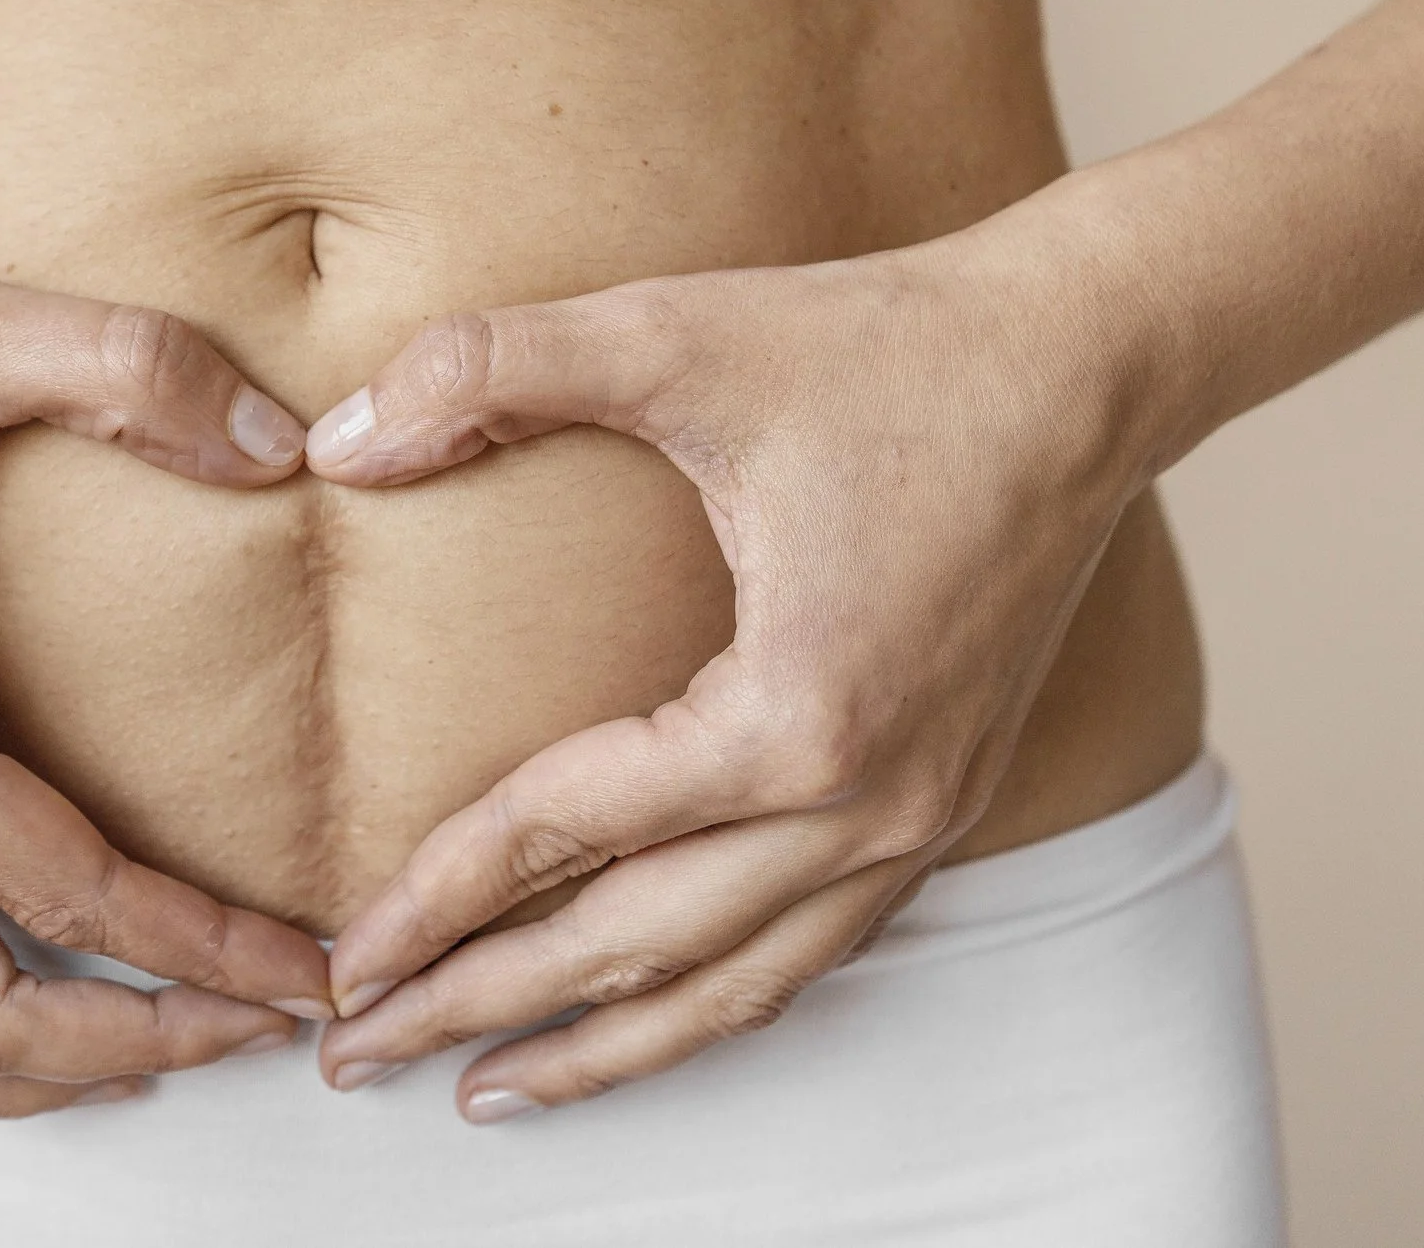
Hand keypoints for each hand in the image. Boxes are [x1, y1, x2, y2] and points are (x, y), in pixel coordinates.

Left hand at [304, 231, 1154, 1120]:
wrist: (1083, 358)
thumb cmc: (887, 345)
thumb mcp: (675, 334)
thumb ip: (492, 369)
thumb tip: (340, 441)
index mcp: (793, 712)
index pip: (566, 832)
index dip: (437, 897)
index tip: (342, 959)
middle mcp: (865, 801)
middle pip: (636, 947)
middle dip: (484, 1007)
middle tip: (356, 1055)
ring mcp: (918, 816)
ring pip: (735, 984)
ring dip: (603, 1046)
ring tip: (482, 1089)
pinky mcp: (943, 800)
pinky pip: (813, 948)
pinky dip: (714, 1002)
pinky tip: (651, 1014)